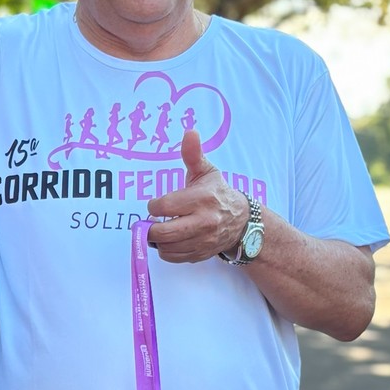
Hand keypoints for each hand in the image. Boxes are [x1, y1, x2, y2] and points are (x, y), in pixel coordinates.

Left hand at [145, 130, 248, 262]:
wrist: (241, 221)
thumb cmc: (217, 193)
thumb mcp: (207, 171)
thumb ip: (193, 154)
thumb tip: (190, 132)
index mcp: (201, 199)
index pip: (164, 206)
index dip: (153, 206)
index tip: (155, 204)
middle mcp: (203, 222)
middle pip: (164, 233)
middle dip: (149, 229)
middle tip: (147, 222)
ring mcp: (202, 241)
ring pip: (167, 247)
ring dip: (157, 240)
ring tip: (158, 230)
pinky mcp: (200, 254)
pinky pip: (174, 257)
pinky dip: (166, 250)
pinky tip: (168, 240)